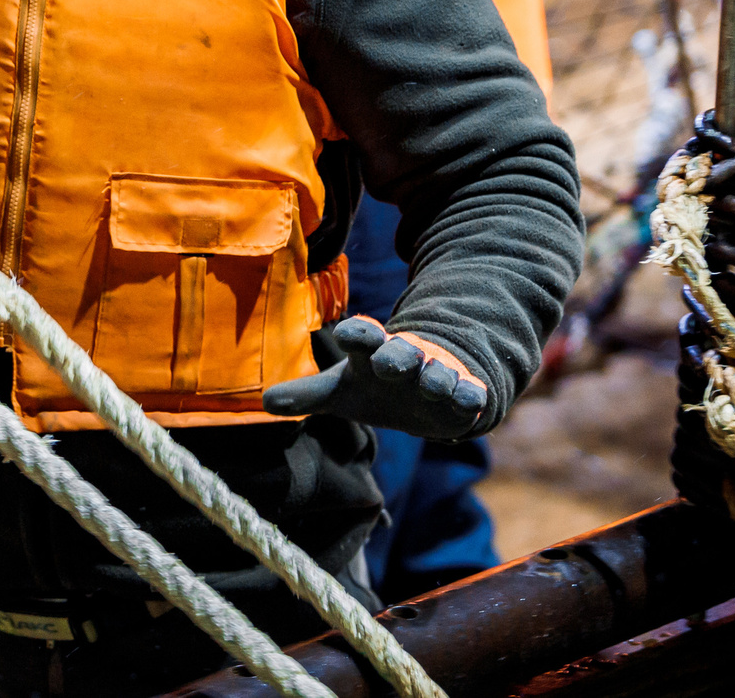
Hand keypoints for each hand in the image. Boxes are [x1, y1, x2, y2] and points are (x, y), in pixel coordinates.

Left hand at [261, 315, 489, 438]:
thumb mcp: (343, 391)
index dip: (357, 333)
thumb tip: (264, 401)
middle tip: (389, 363)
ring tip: (430, 384)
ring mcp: (436, 374)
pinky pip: (468, 393)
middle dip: (397, 355)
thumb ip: (307, 395)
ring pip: (437, 372)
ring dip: (434, 377)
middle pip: (400, 352)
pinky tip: (469, 400)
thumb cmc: (378, 387)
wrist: (428, 390)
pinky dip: (469, 396)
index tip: (349, 334)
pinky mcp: (462, 394)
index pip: (363, 335)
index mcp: (372, 353)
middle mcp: (405, 358)